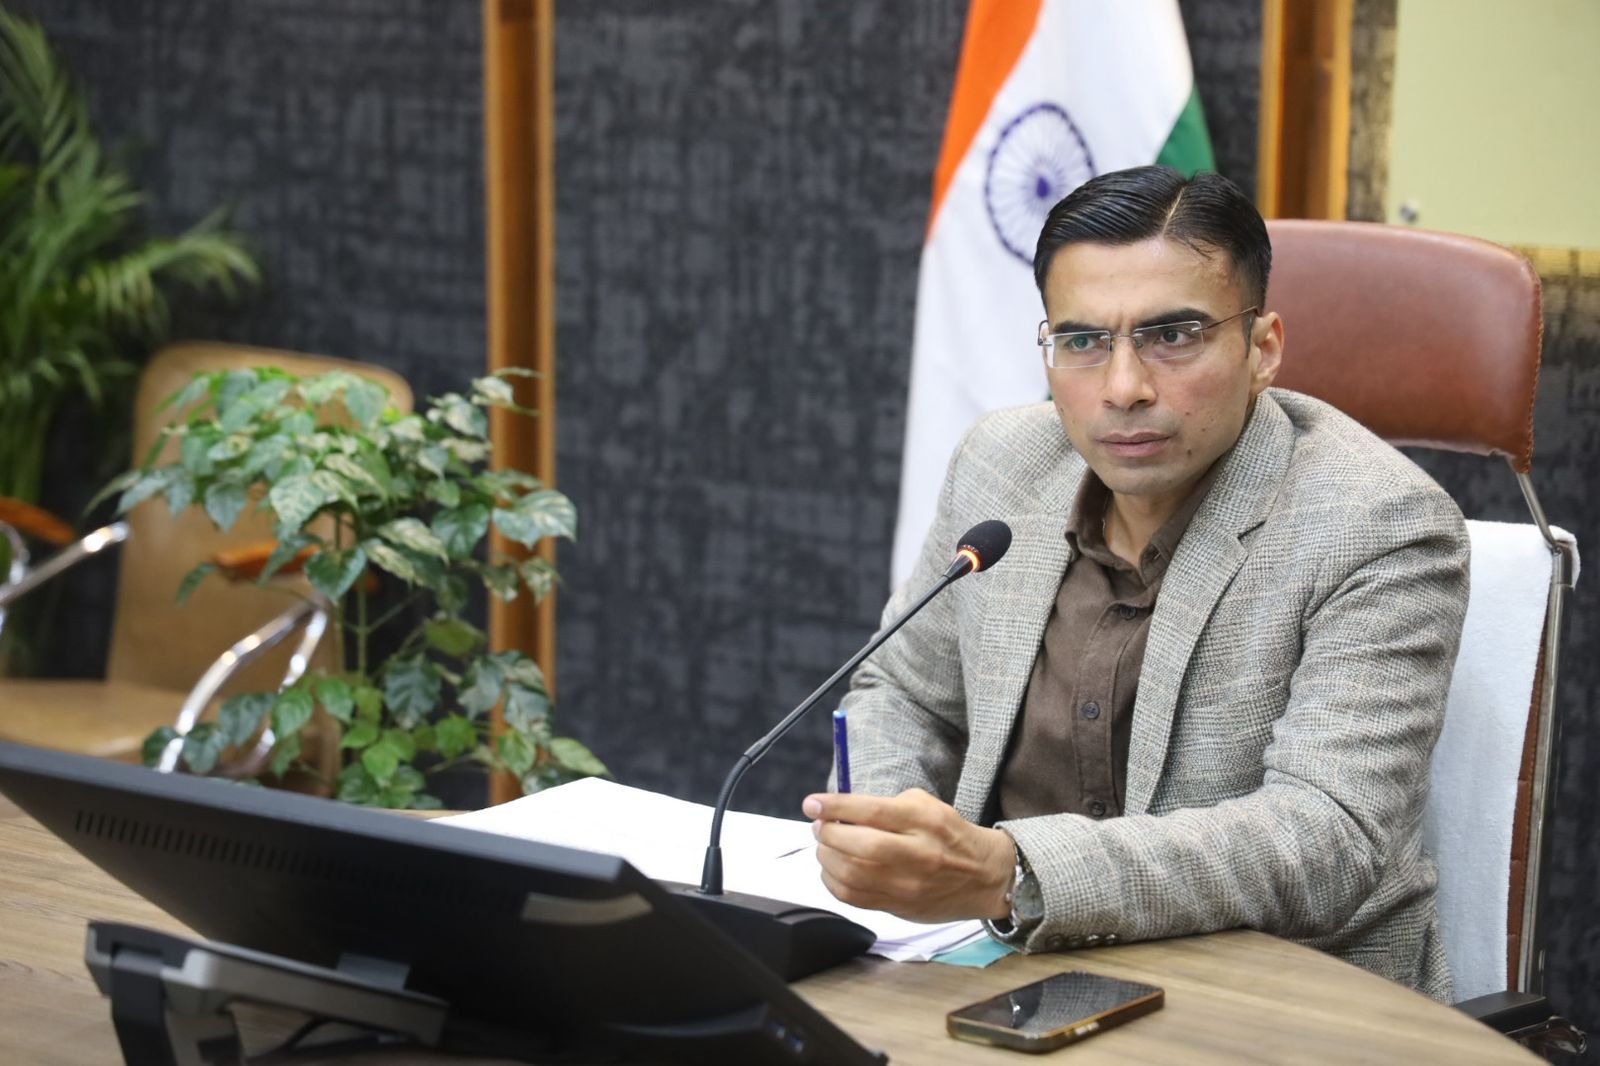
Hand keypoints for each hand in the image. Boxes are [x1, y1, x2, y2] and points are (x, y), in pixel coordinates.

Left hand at [801, 788, 1014, 922]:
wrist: (984, 877)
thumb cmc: (950, 836)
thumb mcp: (927, 806)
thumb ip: (886, 805)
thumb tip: (841, 809)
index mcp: (924, 821)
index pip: (872, 812)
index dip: (835, 807)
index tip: (812, 804)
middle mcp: (917, 854)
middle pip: (860, 846)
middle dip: (828, 834)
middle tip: (820, 826)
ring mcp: (908, 885)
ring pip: (852, 875)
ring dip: (827, 858)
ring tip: (825, 847)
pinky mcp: (899, 906)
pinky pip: (854, 898)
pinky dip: (833, 882)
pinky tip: (833, 869)